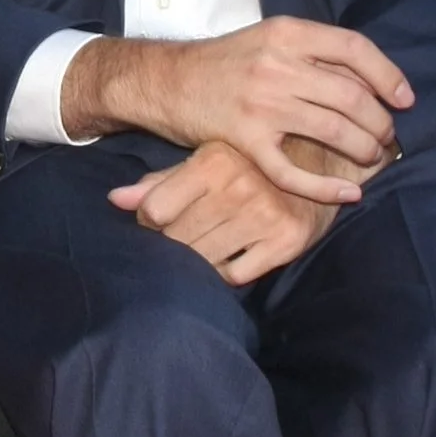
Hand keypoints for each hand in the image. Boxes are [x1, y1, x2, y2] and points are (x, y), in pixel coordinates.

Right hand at [61, 15, 412, 202]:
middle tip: (386, 137)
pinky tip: (348, 194)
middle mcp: (276, 64)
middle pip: (351, 95)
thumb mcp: (269, 39)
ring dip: (363, 149)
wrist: (166, 81)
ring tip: (371, 158)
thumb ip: (313, 53)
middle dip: (379, 122)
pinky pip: (293, 170)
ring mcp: (260, 103)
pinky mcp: (243, 139)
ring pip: (333, 130)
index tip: (405, 99)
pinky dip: (327, 187)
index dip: (388, 75)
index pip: (354, 49)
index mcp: (287, 32)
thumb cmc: (225, 62)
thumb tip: (371, 80)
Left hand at [108, 140, 329, 283]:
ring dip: (200, 260)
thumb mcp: (205, 163)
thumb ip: (160, 183)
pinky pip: (236, 275)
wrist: (320, 168)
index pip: (154, 211)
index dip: (151, 223)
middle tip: (190, 236)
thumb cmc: (249, 166)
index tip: (164, 221)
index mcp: (212, 162)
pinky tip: (238, 254)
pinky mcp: (287, 241)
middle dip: (174, 245)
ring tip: (211, 244)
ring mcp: (264, 214)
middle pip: (176, 240)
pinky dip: (230, 272)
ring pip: (204, 261)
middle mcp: (238, 186)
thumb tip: (115, 200)